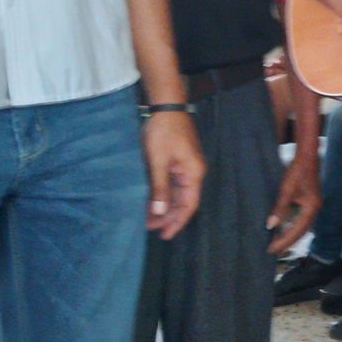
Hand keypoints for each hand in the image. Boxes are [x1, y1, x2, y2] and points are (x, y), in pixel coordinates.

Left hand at [142, 110, 205, 240]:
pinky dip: (162, 194)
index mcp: (193, 173)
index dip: (177, 222)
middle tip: (151, 230)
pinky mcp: (177, 161)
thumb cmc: (163, 131)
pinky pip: (172, 183)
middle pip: (184, 201)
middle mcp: (193, 172)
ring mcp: (186, 166)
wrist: (166, 106)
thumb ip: (160, 188)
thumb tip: (160, 213)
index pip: (188, 205)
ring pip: (177, 193)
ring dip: (164, 206)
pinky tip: (151, 201)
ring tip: (148, 219)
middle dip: (169, 217)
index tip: (164, 235)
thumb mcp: (158, 161)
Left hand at [266, 156, 320, 256]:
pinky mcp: (309, 202)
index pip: (297, 231)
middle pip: (301, 231)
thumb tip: (270, 226)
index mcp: (312, 208)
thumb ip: (280, 209)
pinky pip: (301, 220)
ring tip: (277, 243)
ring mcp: (313, 206)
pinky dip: (292, 227)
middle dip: (287, 241)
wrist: (306, 157)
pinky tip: (283, 229)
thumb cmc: (297, 172)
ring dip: (289, 235)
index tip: (272, 249)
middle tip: (272, 250)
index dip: (284, 241)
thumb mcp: (286, 191)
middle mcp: (315, 210)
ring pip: (301, 227)